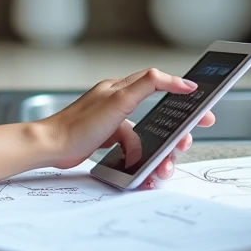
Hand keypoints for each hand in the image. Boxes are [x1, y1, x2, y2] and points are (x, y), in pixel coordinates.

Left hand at [42, 68, 216, 182]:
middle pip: (156, 115)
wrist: (51, 147)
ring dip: (157, 153)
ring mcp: (112, 121)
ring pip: (146, 137)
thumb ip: (149, 85)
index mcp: (120, 88)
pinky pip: (132, 149)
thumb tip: (176, 79)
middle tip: (185, 144)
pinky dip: (140, 159)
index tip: (199, 100)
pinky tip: (141, 170)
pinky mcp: (106, 139)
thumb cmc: (79, 124)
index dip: (180, 91)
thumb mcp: (119, 100)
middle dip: (173, 133)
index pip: (157, 83)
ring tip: (162, 168)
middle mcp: (117, 102)